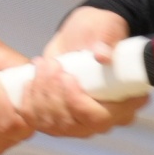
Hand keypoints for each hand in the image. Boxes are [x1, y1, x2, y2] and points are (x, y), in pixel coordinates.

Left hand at [17, 6, 148, 137]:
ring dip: (41, 96)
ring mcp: (79, 121)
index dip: (78, 103)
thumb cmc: (101, 31)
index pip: (99, 118)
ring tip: (42, 65)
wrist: (83, 34)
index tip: (66, 77)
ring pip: (54, 125)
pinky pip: (39, 122)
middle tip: (51, 65)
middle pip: (73, 125)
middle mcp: (103, 119)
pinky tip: (32, 80)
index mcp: (123, 103)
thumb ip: (107, 41)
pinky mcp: (59, 117)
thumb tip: (102, 55)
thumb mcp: (107, 29)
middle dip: (54, 97)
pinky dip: (30, 102)